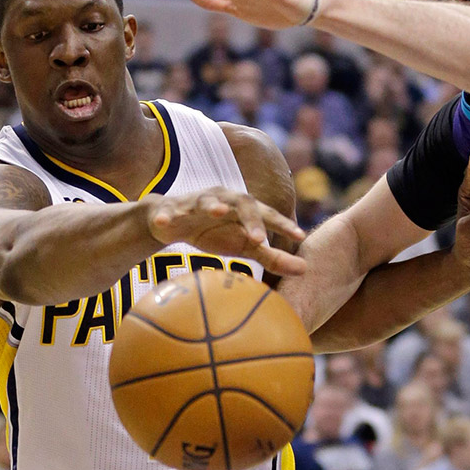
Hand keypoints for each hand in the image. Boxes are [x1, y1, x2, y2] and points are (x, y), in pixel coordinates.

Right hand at [145, 187, 306, 276]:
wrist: (172, 222)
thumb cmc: (214, 232)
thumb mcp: (244, 246)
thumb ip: (273, 256)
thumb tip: (306, 270)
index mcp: (243, 208)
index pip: (267, 214)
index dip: (282, 223)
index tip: (299, 236)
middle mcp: (223, 199)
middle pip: (242, 202)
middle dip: (251, 218)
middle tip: (258, 239)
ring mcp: (196, 202)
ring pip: (206, 200)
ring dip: (211, 205)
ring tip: (217, 212)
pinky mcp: (171, 209)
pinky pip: (168, 211)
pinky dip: (166, 216)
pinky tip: (163, 223)